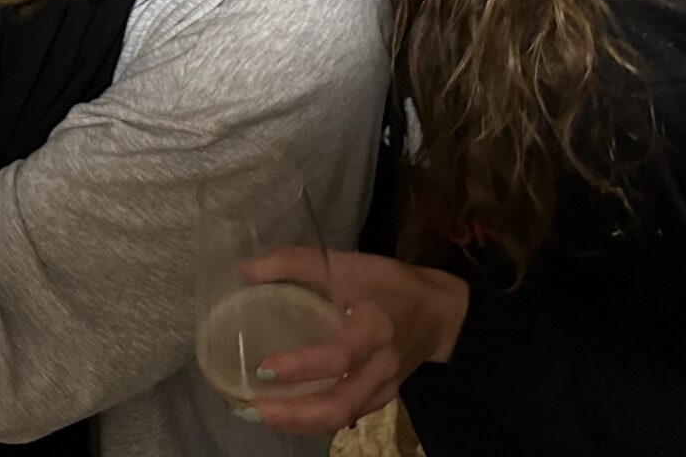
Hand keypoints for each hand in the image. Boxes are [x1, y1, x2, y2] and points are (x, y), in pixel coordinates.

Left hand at [243, 249, 468, 435]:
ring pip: (343, 416)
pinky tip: (289, 413)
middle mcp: (382, 364)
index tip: (264, 368)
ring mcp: (385, 386)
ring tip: (264, 414)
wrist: (440, 312)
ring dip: (302, 422)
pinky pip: (348, 415)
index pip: (339, 356)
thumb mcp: (346, 264)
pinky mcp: (383, 398)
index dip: (301, 367)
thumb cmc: (388, 283)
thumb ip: (295, 263)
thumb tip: (245, 271)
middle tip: (256, 408)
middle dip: (296, 413)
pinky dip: (317, 419)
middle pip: (341, 403)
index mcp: (375, 326)